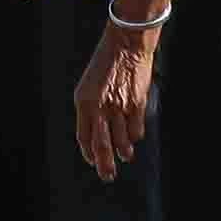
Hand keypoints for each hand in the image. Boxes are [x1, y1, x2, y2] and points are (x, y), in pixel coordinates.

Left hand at [74, 20, 157, 181]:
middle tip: (108, 176)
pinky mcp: (137, 104)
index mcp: (83, 101)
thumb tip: (99, 132)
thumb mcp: (90, 85)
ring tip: (125, 156)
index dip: (88, 151)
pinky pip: (137, 130)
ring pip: (122, 141)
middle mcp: (99, 106)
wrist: (126, 43)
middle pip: (101, 144)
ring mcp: (119, 107)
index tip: (92, 161)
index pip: (84, 135)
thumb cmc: (106, 64)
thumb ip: (92, 108)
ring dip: (123, 151)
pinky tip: (134, 137)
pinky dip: (135, 136)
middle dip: (104, 164)